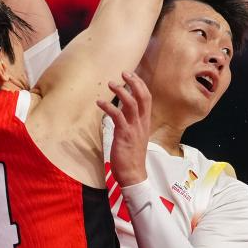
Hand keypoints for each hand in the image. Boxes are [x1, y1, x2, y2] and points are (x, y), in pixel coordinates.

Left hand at [97, 71, 151, 186]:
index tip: (132, 76)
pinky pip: (117, 116)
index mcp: (145, 122)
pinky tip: (99, 103)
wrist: (133, 174)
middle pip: (143, 97)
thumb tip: (123, 116)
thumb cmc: (132, 157)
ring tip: (111, 83)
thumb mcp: (135, 137)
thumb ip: (132, 125)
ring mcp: (134, 128)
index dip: (140, 85)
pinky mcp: (124, 134)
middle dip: (134, 82)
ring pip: (131, 103)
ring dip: (121, 91)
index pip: (147, 98)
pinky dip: (108, 107)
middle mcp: (142, 123)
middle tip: (124, 73)